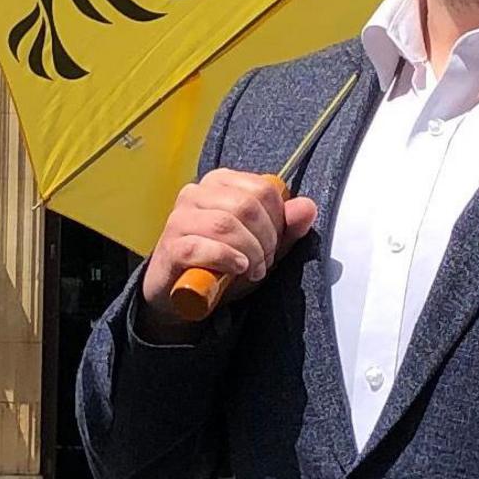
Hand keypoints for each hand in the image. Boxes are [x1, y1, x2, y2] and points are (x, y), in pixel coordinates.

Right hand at [140, 169, 319, 311]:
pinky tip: (237, 269)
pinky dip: (227, 259)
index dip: (278, 220)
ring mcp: (179, 219)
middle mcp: (195, 193)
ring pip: (225, 224)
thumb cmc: (220, 264)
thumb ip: (286, 228)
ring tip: (252, 270)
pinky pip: (203, 247)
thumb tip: (308, 207)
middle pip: (246, 205)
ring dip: (249, 252)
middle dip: (265, 239)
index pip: (262, 188)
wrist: (179, 295)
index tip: (275, 243)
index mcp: (219, 183)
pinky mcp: (170, 247)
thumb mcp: (260, 246)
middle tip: (264, 262)